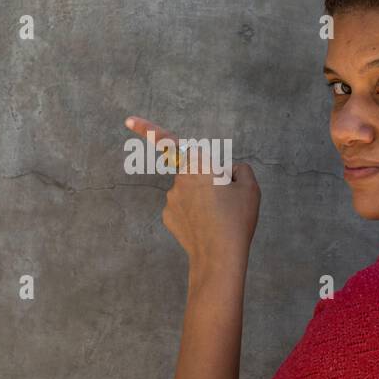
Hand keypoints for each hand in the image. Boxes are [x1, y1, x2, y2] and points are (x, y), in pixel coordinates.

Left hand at [124, 115, 259, 273]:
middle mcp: (179, 179)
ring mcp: (171, 199)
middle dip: (209, 178)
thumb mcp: (250, 188)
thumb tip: (228, 173)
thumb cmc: (236, 219)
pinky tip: (207, 225)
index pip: (168, 141)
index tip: (128, 120)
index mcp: (197, 164)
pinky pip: (185, 207)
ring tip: (221, 216)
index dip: (147, 129)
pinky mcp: (169, 217)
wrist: (220, 258)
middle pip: (195, 170)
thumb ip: (239, 170)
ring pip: (191, 190)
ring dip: (204, 197)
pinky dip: (196, 213)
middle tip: (228, 199)